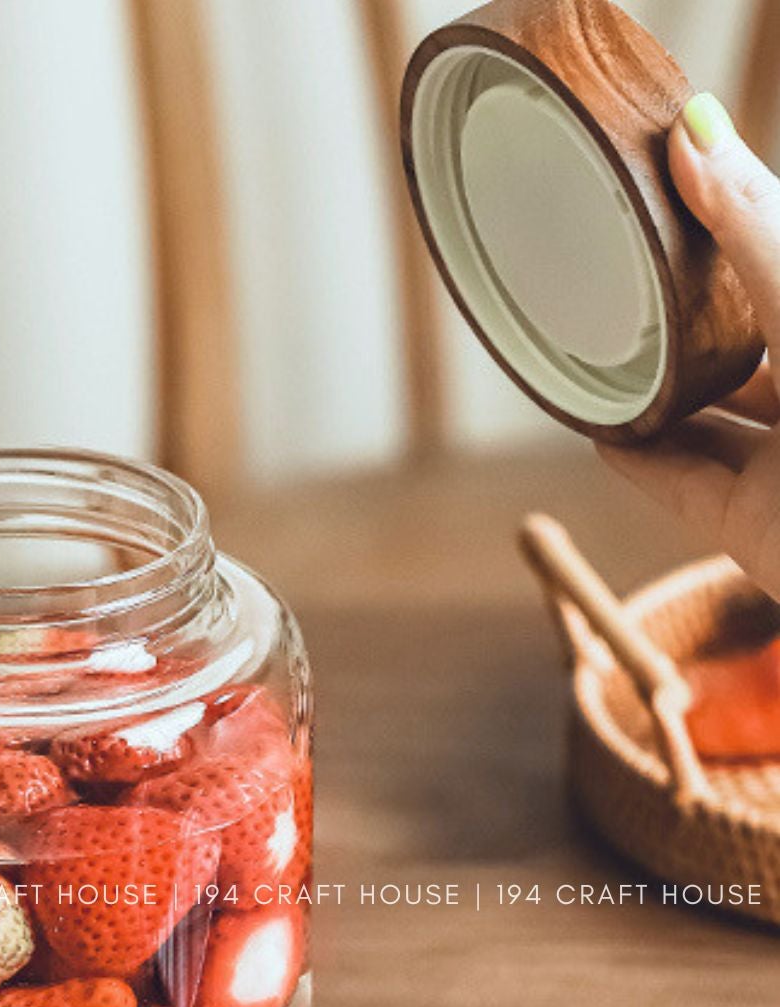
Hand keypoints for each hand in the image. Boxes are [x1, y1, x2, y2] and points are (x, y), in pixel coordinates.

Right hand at [597, 92, 779, 598]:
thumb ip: (756, 229)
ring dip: (659, 388)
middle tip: (630, 268)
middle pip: (758, 343)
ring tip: (598, 350)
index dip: (743, 224)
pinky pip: (683, 485)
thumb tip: (695, 130)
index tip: (682, 182)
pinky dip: (638, 456)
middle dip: (697, 310)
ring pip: (718, 416)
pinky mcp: (754, 528)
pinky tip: (597, 427)